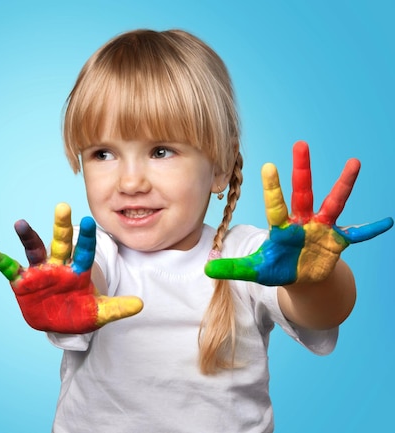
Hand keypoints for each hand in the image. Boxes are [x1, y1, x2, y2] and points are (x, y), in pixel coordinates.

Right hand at [0, 203, 142, 332]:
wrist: (57, 323)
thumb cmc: (79, 313)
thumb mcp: (98, 313)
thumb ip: (116, 308)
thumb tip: (141, 305)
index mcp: (78, 270)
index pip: (83, 251)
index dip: (86, 238)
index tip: (89, 221)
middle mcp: (58, 265)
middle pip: (60, 243)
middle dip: (61, 227)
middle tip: (63, 207)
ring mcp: (39, 271)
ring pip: (34, 249)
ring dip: (28, 236)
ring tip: (20, 222)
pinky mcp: (22, 281)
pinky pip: (9, 268)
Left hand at [205, 141, 392, 285]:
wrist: (300, 278)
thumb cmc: (276, 268)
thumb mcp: (254, 271)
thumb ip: (233, 268)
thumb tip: (205, 269)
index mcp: (281, 227)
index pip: (275, 205)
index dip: (272, 188)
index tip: (269, 165)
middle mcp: (302, 222)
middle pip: (302, 192)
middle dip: (302, 170)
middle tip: (300, 144)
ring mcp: (322, 229)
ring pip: (333, 203)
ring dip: (343, 185)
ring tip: (354, 163)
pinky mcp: (337, 241)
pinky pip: (357, 234)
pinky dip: (371, 229)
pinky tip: (387, 221)